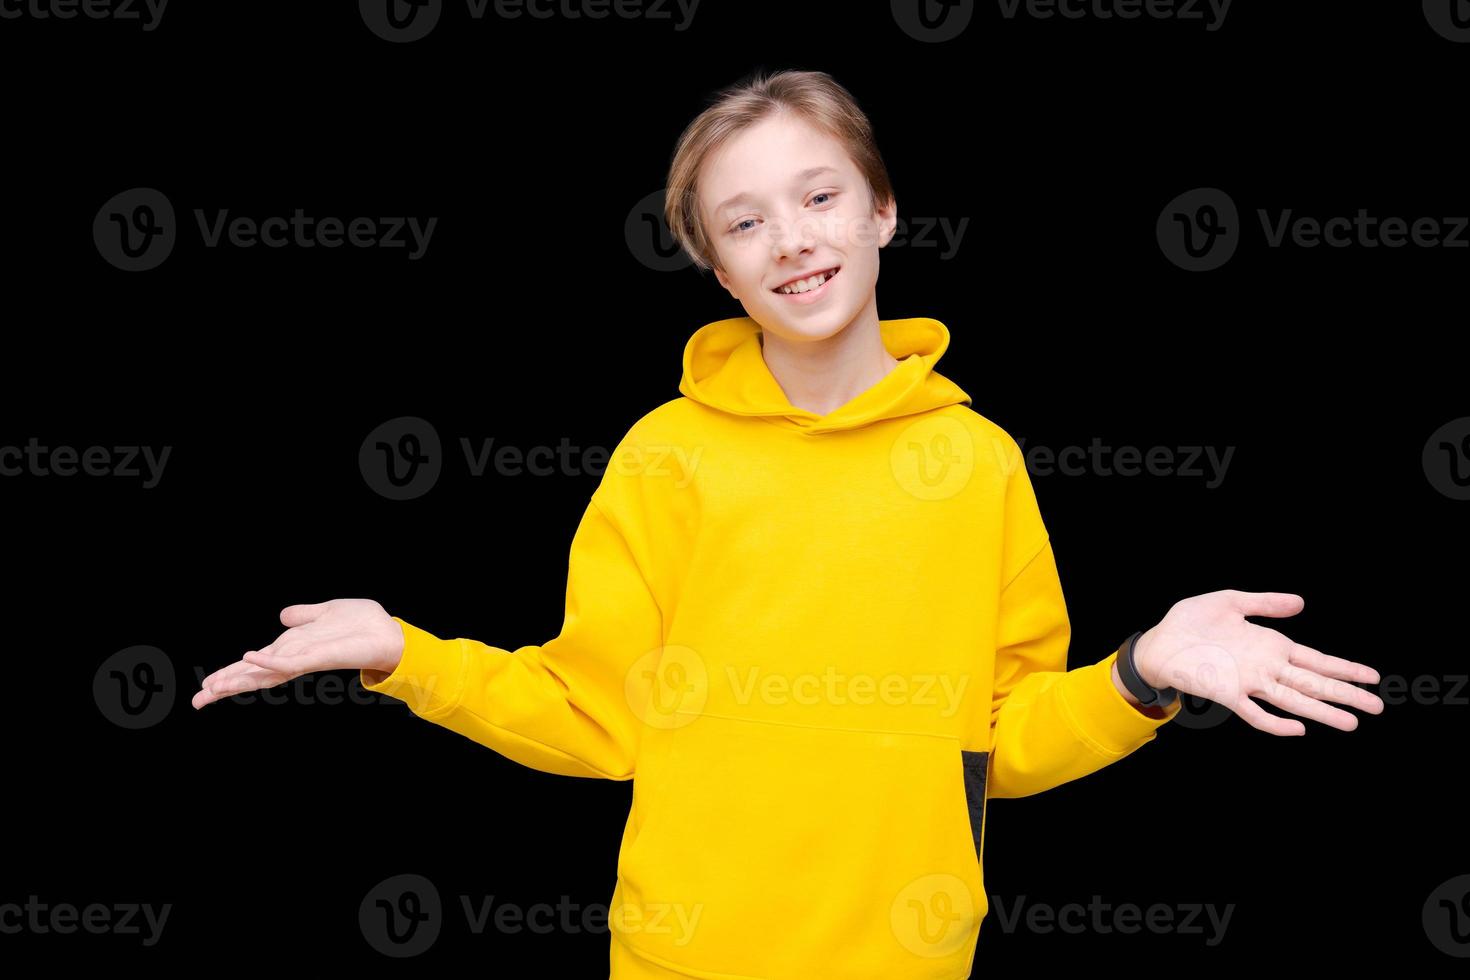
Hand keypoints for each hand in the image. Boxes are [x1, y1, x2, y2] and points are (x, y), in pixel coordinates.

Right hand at [193, 599, 405, 708]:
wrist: (389, 633)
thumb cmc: (362, 624)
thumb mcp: (325, 612)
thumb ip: (302, 615)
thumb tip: (283, 615)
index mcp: (292, 649)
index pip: (255, 664)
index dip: (231, 673)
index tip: (206, 686)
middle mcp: (295, 658)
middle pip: (254, 674)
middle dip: (226, 685)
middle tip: (198, 700)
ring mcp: (305, 659)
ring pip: (265, 673)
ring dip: (239, 679)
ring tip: (213, 688)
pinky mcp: (318, 658)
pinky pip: (291, 661)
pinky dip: (270, 661)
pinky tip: (251, 658)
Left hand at [1133, 591, 1383, 735]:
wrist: (1158, 641)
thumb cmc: (1191, 621)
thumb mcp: (1232, 602)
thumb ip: (1267, 603)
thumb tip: (1302, 602)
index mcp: (1271, 645)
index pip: (1316, 660)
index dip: (1344, 668)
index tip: (1373, 676)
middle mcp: (1266, 667)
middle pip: (1314, 683)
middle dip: (1346, 694)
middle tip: (1378, 707)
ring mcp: (1249, 682)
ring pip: (1294, 700)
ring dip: (1322, 712)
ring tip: (1352, 723)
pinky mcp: (1227, 694)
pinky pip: (1255, 713)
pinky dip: (1276, 723)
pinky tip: (1297, 728)